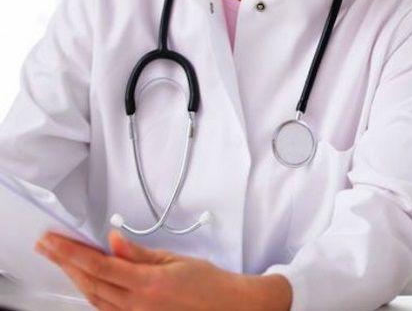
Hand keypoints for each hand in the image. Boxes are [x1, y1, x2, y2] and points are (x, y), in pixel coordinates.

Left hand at [35, 231, 291, 310]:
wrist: (229, 307)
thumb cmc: (210, 285)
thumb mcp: (175, 261)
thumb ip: (140, 254)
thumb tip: (114, 242)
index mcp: (148, 285)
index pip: (99, 266)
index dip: (71, 252)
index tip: (53, 241)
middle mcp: (138, 306)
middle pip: (90, 282)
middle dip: (65, 262)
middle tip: (48, 246)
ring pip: (94, 297)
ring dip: (75, 277)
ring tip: (61, 259)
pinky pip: (106, 308)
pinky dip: (91, 292)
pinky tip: (86, 281)